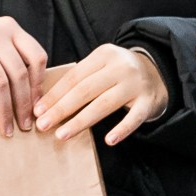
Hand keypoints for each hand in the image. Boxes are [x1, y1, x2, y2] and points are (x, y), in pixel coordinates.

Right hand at [0, 16, 47, 136]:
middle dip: (23, 104)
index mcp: (11, 28)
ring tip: (6, 128)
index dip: (39, 84)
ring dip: (4, 110)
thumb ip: (17, 61)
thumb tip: (35, 100)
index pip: (36, 56)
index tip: (37, 105)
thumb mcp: (0, 45)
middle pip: (18, 73)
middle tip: (24, 125)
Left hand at [34, 44, 169, 145]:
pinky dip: (121, 129)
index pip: (74, 77)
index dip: (54, 94)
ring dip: (80, 121)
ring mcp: (136, 84)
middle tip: (42, 125)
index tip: (37, 110)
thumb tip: (46, 104)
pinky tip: (108, 140)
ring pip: (104, 104)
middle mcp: (120, 67)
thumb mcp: (101, 66)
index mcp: (104, 54)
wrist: (158, 72)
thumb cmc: (118, 73)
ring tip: (62, 135)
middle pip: (85, 90)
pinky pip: (134, 118)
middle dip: (61, 109)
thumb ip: (80, 79)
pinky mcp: (149, 101)